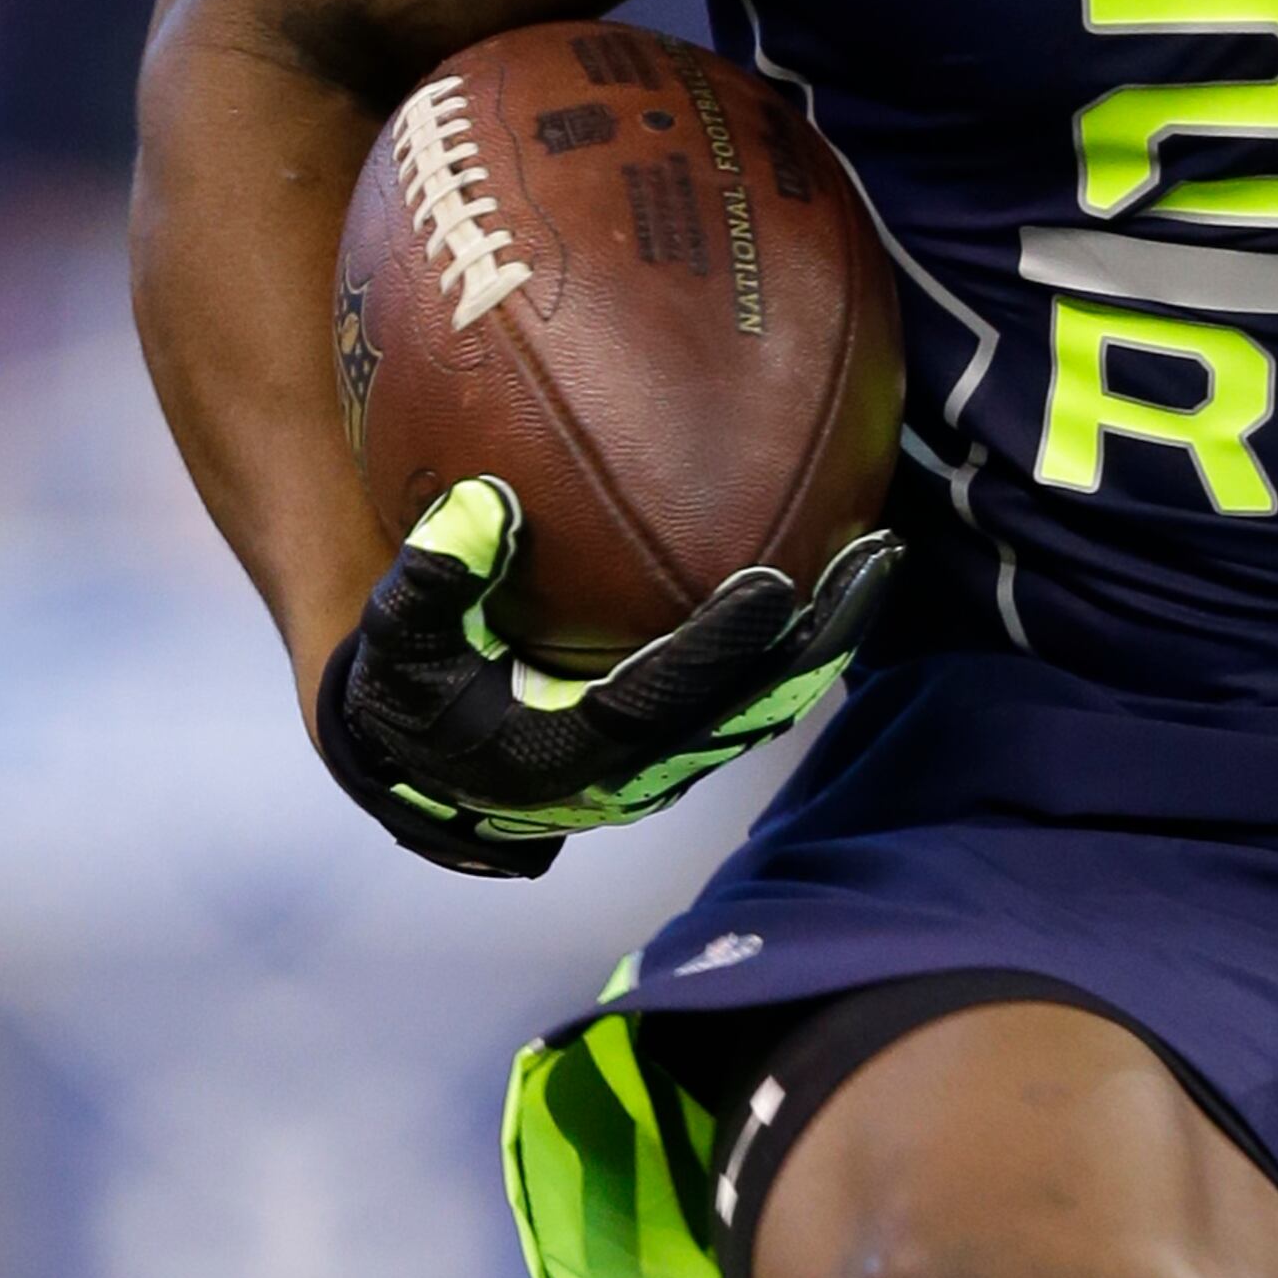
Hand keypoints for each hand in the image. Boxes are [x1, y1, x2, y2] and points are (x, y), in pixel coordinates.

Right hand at [313, 478, 894, 876]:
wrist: (429, 762)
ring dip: (828, 638)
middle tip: (876, 559)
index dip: (719, 651)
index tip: (774, 585)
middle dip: (819, 642)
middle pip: (750, 711)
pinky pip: (757, 691)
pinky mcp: (684, 743)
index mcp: (564, 756)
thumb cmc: (412, 690)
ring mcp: (668, 763)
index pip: (660, 702)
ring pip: (768, 705)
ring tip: (879, 555)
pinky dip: (799, 638)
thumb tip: (486, 504)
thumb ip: (434, 579)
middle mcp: (633, 773)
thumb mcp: (398, 640)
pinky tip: (835, 562)